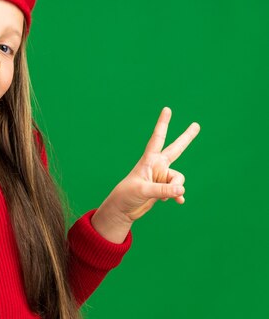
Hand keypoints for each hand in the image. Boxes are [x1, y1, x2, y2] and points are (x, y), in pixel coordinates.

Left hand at [107, 107, 200, 221]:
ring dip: (175, 189)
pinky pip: (178, 190)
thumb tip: (181, 189)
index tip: (167, 109)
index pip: (157, 138)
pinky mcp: (163, 188)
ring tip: (162, 197)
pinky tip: (178, 202)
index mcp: (149, 160)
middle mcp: (157, 166)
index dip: (163, 124)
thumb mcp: (144, 191)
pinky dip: (177, 195)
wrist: (122, 209)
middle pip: (176, 149)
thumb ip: (163, 190)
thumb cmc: (127, 195)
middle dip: (186, 138)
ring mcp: (161, 177)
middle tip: (196, 124)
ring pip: (179, 180)